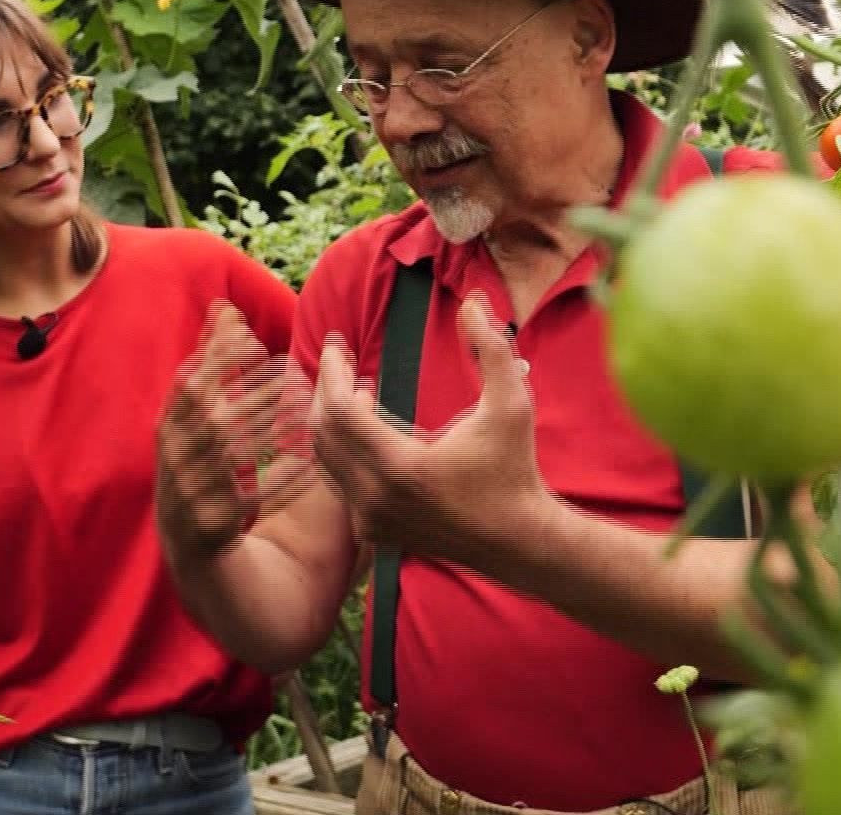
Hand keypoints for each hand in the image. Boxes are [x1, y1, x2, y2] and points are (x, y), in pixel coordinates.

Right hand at [155, 302, 317, 563]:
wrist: (185, 538)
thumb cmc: (197, 457)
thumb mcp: (194, 414)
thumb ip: (210, 362)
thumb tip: (226, 308)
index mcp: (167, 428)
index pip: (188, 387)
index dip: (219, 361)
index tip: (255, 340)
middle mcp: (173, 459)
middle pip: (215, 420)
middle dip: (254, 394)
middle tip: (294, 372)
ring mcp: (190, 493)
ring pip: (235, 457)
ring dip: (273, 429)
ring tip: (307, 406)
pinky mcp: (214, 523)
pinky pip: (254, 497)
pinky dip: (283, 477)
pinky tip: (312, 459)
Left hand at [310, 291, 547, 567]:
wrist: (517, 541)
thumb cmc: (515, 469)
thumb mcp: (512, 403)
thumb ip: (491, 348)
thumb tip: (472, 301)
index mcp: (401, 467)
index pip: (340, 411)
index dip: (332, 371)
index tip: (336, 343)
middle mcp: (376, 497)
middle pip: (323, 432)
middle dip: (324, 388)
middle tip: (337, 357)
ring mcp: (370, 519)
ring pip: (325, 458)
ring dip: (332, 418)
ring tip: (355, 387)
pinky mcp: (373, 530)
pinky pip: (338, 480)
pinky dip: (341, 447)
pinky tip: (366, 422)